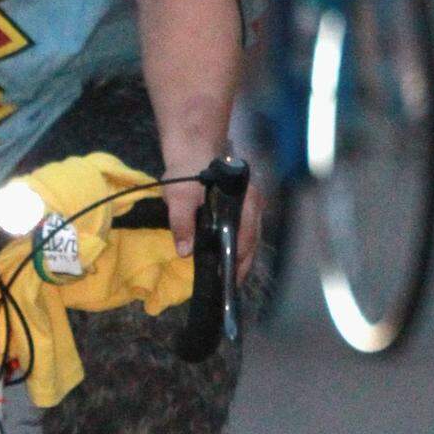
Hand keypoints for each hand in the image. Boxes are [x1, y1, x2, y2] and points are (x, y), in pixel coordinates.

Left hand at [163, 168, 261, 283]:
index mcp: (243, 200)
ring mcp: (252, 204)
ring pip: (252, 236)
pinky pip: (247, 230)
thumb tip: (186, 252)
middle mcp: (254, 203)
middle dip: (243, 263)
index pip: (246, 236)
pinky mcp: (245, 206)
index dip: (239, 259)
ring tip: (230, 276)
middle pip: (253, 240)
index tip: (230, 278)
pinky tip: (230, 257)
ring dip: (243, 256)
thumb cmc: (187, 172)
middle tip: (230, 284)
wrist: (192, 149)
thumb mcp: (179, 196)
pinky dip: (240, 245)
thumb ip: (182, 223)